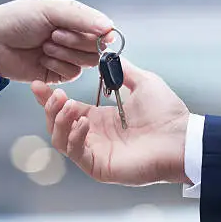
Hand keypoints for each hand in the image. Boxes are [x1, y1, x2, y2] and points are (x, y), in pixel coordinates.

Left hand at [0, 0, 113, 82]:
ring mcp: (68, 57)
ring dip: (64, 53)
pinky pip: (72, 74)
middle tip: (53, 34)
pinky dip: (57, 66)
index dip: (102, 35)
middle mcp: (75, 39)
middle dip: (75, 42)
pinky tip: (42, 58)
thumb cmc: (18, 19)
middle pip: (97, 48)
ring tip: (45, 45)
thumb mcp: (51, 10)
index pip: (103, 30)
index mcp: (76, 20)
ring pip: (86, 62)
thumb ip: (82, 18)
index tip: (100, 34)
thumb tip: (109, 27)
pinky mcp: (58, 74)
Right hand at [31, 59, 190, 185]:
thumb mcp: (143, 83)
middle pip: (57, 124)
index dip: (49, 97)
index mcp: (101, 119)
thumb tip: (108, 54)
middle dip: (50, 108)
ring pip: (61, 140)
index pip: (66, 108)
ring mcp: (95, 153)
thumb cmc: (168, 113)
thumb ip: (123, 71)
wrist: (183, 137)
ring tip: (68, 105)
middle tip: (55, 93)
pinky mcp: (99, 167)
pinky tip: (83, 122)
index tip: (38, 83)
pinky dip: (74, 137)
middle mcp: (94, 136)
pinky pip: (76, 153)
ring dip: (59, 121)